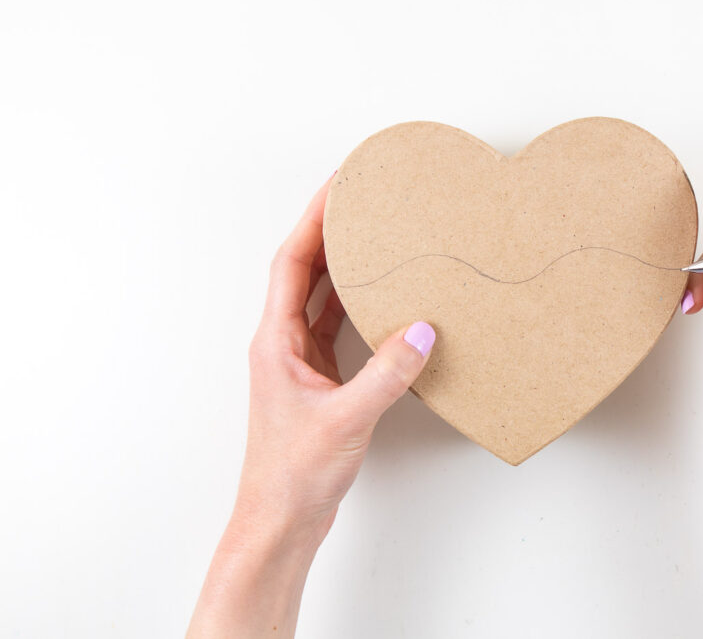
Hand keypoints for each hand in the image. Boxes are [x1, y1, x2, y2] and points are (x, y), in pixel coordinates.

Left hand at [188, 176, 435, 637]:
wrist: (281, 519)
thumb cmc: (294, 474)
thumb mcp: (346, 419)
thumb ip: (386, 374)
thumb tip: (421, 330)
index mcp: (275, 341)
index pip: (291, 264)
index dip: (312, 221)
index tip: (337, 188)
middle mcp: (283, 343)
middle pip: (303, 270)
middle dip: (328, 231)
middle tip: (360, 200)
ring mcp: (300, 362)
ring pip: (320, 297)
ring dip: (343, 265)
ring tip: (373, 236)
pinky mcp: (319, 381)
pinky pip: (337, 327)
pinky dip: (357, 305)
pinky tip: (382, 297)